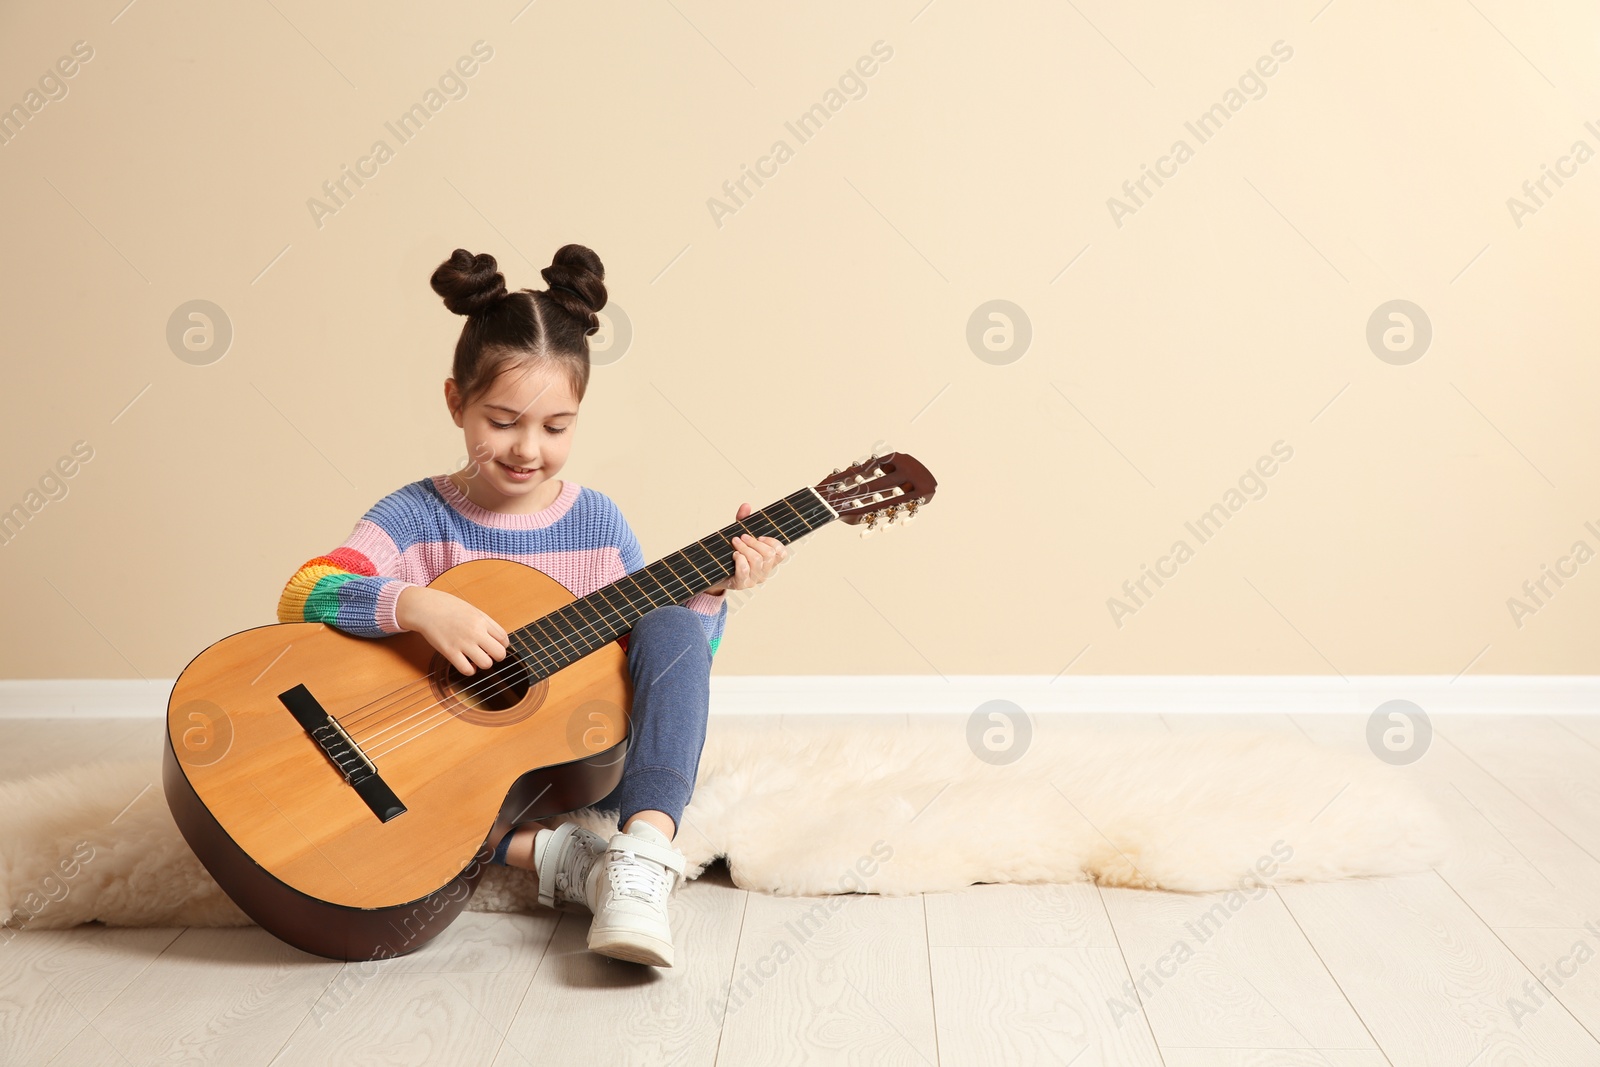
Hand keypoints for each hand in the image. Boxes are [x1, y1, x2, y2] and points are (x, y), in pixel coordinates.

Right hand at [395, 586, 509, 675]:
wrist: (426, 607)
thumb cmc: (448, 608)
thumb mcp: (472, 610)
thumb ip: (486, 623)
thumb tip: (498, 639)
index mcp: (482, 620)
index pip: (504, 639)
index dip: (501, 645)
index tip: (494, 645)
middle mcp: (475, 632)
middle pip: (500, 653)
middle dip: (497, 656)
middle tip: (488, 654)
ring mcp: (463, 643)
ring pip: (486, 664)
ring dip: (483, 664)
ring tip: (476, 658)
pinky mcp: (450, 652)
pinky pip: (467, 670)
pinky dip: (470, 670)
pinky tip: (466, 663)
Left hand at [704, 503, 787, 595]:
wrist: (715, 575)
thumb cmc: (730, 556)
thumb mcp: (739, 537)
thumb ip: (743, 521)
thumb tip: (746, 505)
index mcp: (768, 562)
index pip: (781, 553)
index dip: (774, 542)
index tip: (760, 536)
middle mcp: (764, 571)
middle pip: (768, 554)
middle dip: (754, 542)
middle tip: (742, 537)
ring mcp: (754, 579)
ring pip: (757, 560)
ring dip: (744, 548)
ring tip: (735, 542)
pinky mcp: (742, 584)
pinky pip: (745, 569)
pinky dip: (739, 559)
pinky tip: (734, 555)